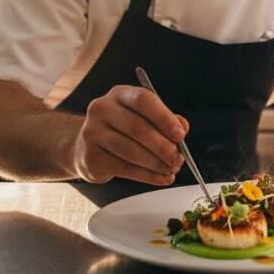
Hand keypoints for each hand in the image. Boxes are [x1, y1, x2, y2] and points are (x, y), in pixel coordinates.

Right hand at [72, 85, 188, 184]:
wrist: (90, 148)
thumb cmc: (125, 130)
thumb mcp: (145, 118)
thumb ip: (166, 121)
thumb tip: (182, 129)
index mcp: (120, 94)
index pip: (143, 100)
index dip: (164, 118)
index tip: (180, 135)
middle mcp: (102, 109)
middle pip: (137, 127)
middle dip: (162, 147)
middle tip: (178, 159)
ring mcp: (92, 132)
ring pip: (130, 151)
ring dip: (156, 164)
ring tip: (171, 170)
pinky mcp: (90, 157)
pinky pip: (124, 168)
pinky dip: (147, 176)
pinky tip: (161, 178)